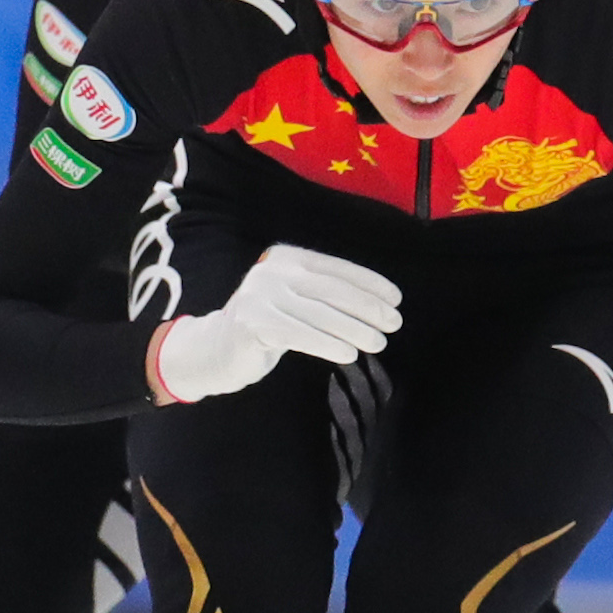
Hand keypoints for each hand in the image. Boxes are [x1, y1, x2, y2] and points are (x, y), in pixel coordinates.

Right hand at [149, 246, 399, 402]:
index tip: (396, 300)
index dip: (370, 283)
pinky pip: (300, 334)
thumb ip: (326, 295)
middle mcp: (272, 270)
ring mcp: (259, 295)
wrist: (216, 350)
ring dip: (355, 330)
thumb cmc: (269, 326)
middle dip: (368, 308)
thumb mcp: (297, 301)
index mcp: (287, 257)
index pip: (337, 269)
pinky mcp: (252, 322)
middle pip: (331, 290)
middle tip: (394, 324)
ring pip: (319, 314)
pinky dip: (328, 345)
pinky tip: (349, 355)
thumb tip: (380, 306)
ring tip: (379, 343)